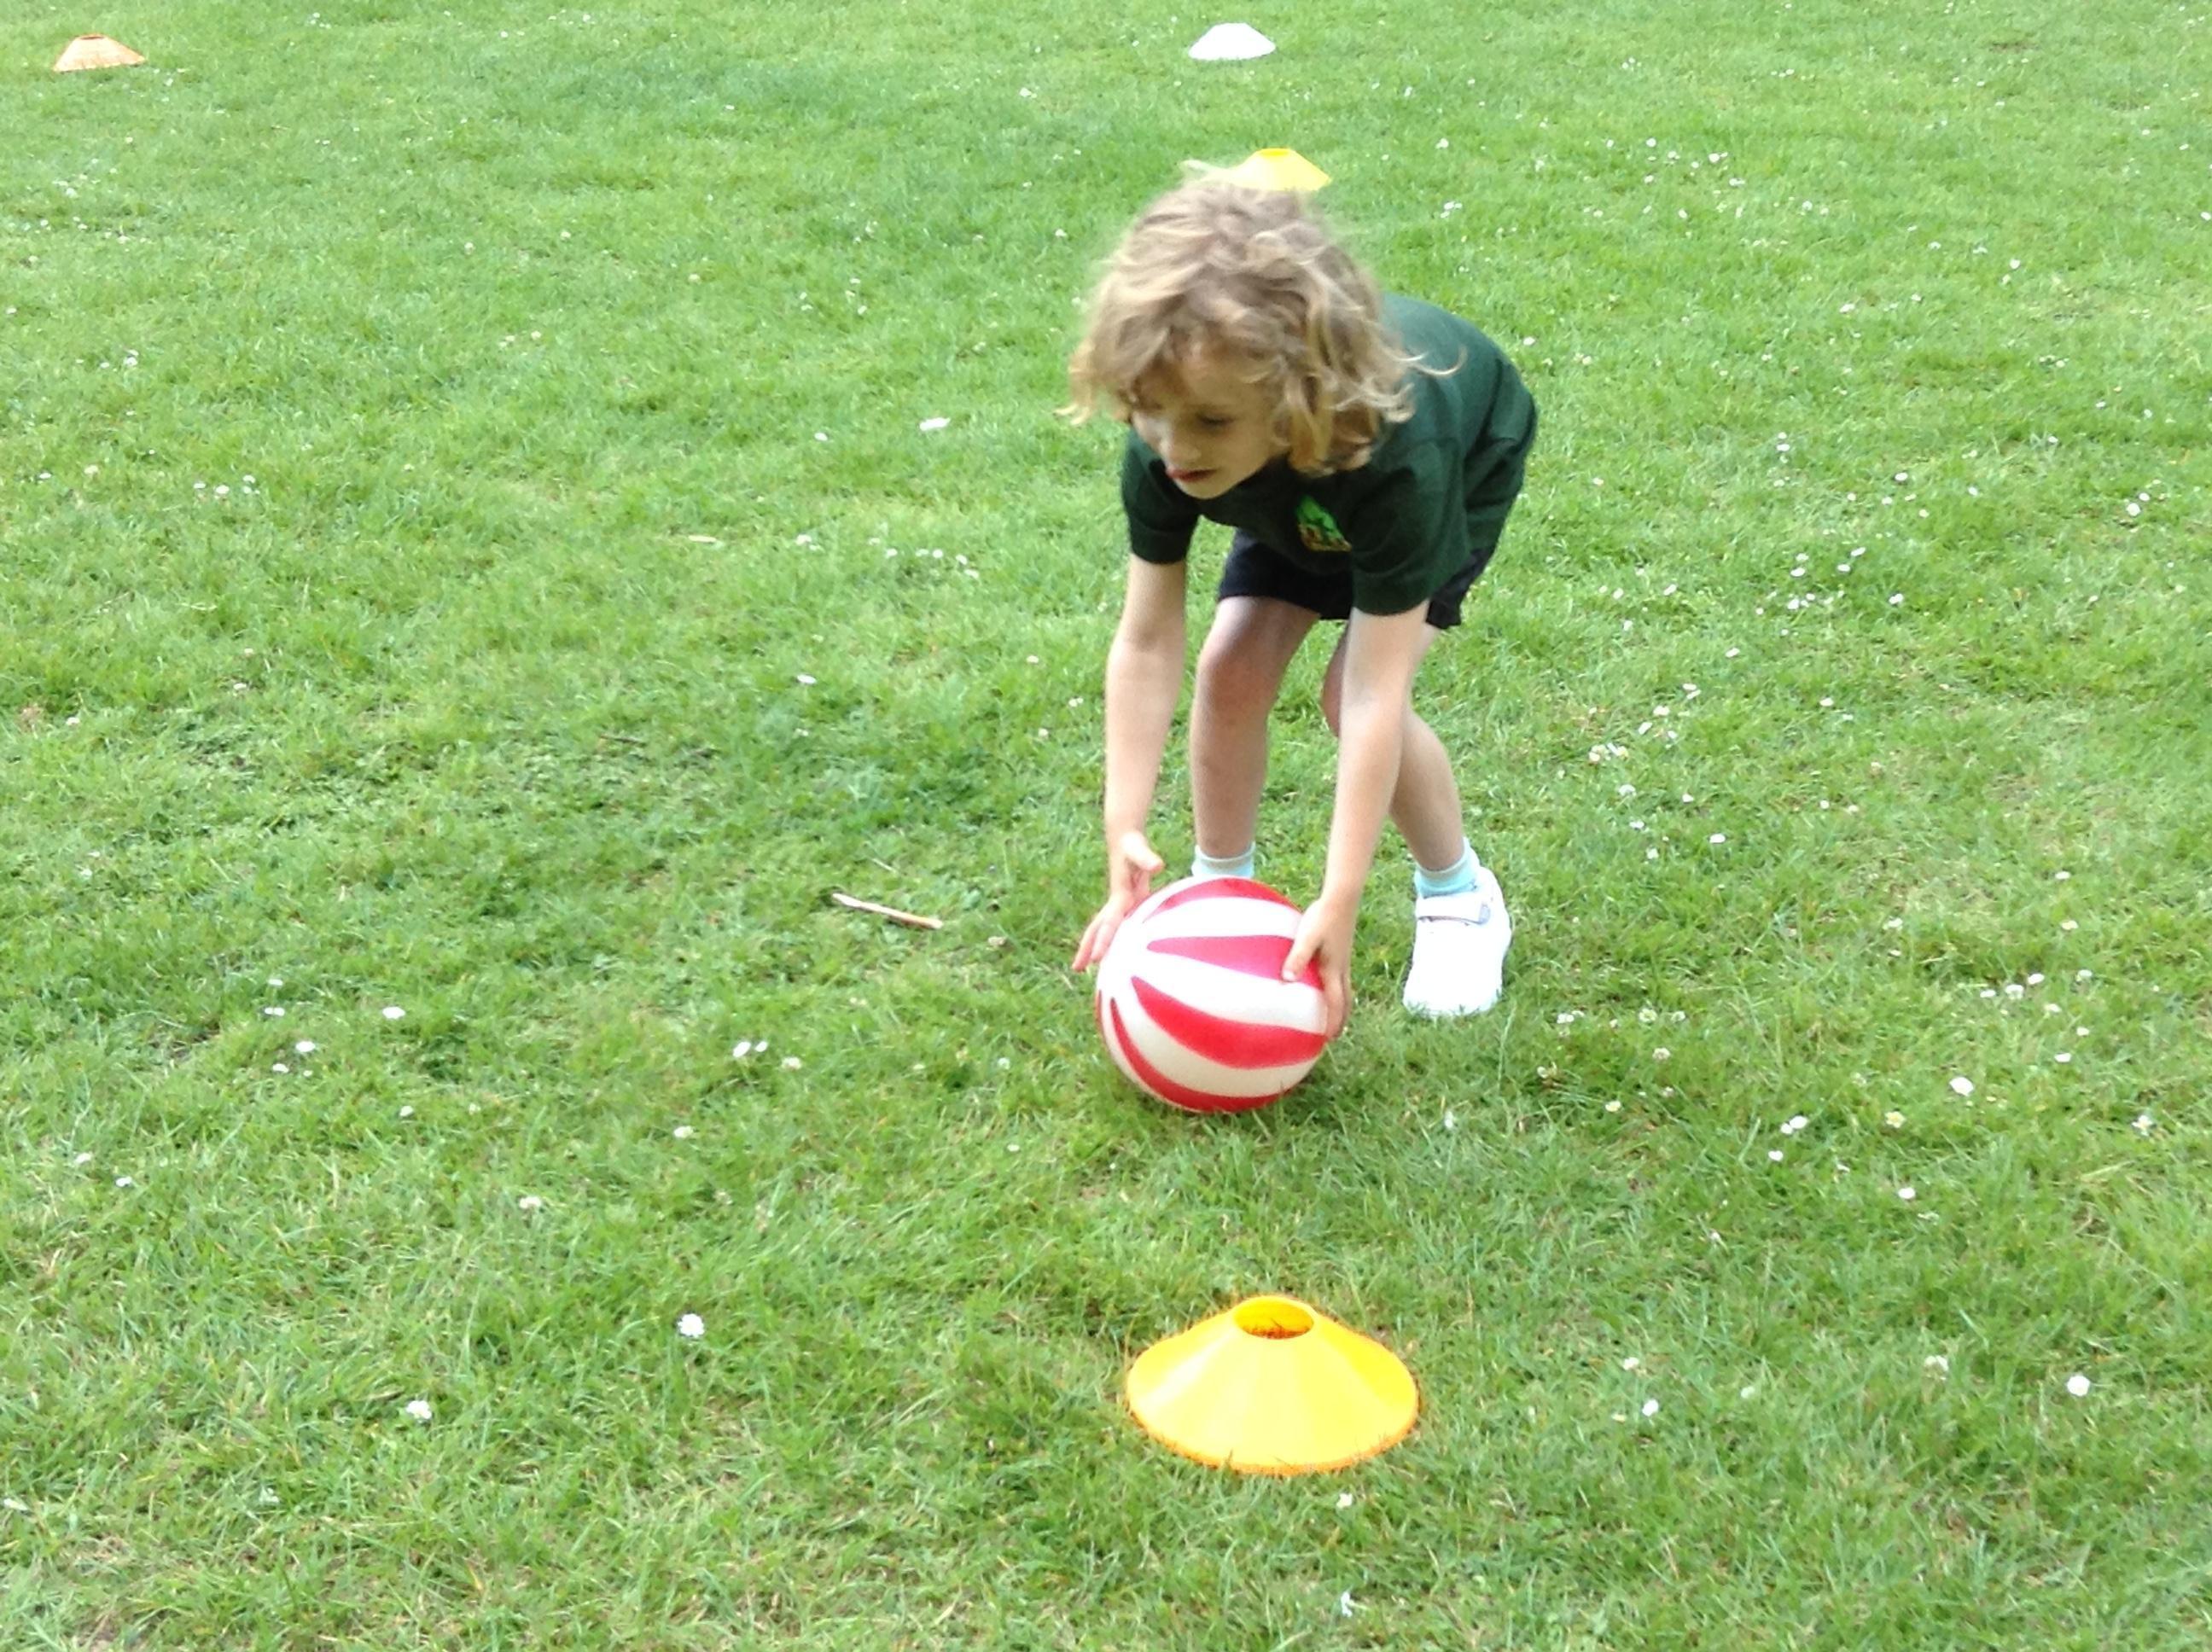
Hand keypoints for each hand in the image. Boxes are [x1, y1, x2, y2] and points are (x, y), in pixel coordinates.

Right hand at [1072, 830, 1165, 970]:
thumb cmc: (1132, 845)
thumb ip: (1147, 858)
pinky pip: (1117, 926)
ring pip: (1104, 929)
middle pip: (1097, 928)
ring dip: (1095, 945)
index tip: (1096, 958)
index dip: (1103, 940)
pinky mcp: (1126, 903)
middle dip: (1087, 947)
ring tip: (1086, 966)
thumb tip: (1158, 866)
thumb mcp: (1139, 850)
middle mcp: (1116, 903)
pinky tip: (1114, 951)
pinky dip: (1112, 939)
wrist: (1124, 839)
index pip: (1109, 923)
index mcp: (1119, 896)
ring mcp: (1120, 904)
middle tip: (1077, 968)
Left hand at [1283, 891, 1356, 1037]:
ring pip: (1345, 989)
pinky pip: (1342, 978)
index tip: (1329, 1039)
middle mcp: (1341, 968)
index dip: (1334, 1022)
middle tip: (1333, 1035)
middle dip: (1341, 1019)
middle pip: (1346, 1000)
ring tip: (1332, 1015)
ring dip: (1341, 1005)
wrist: (1341, 899)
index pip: (1337, 1003)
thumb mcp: (1307, 938)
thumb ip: (1297, 958)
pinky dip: (1338, 990)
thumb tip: (1287, 980)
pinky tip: (1325, 985)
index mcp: (1333, 970)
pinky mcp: (1341, 952)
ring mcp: (1343, 960)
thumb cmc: (1322, 917)